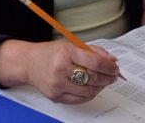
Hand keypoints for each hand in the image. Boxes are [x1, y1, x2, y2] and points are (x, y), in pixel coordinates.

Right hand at [0, 40, 119, 103]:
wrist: (29, 63)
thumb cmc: (51, 53)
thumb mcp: (72, 44)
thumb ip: (94, 51)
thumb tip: (112, 60)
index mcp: (66, 53)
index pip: (94, 62)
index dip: (108, 67)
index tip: (115, 68)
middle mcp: (60, 69)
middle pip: (92, 78)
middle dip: (107, 78)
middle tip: (113, 76)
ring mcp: (57, 85)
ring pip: (88, 91)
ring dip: (100, 87)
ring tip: (104, 82)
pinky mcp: (55, 96)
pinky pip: (79, 100)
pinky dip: (90, 95)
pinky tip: (93, 88)